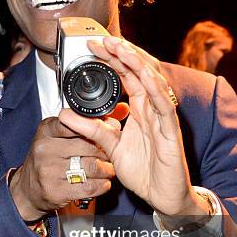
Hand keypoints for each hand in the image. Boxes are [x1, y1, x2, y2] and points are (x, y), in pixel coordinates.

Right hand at [9, 117, 115, 221]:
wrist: (27, 190)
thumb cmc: (46, 160)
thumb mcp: (55, 137)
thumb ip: (79, 127)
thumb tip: (112, 123)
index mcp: (46, 131)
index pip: (77, 123)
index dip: (97, 129)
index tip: (106, 134)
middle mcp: (45, 149)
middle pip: (89, 146)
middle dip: (106, 151)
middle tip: (111, 155)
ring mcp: (49, 171)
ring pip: (92, 167)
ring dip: (106, 169)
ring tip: (108, 169)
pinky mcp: (56, 191)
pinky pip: (89, 186)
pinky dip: (101, 185)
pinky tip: (103, 182)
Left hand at [58, 36, 207, 218]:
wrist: (162, 196)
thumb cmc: (144, 171)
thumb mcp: (110, 147)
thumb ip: (90, 129)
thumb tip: (65, 114)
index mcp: (139, 110)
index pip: (126, 77)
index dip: (112, 60)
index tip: (93, 48)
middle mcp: (152, 109)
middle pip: (139, 73)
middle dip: (122, 54)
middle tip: (103, 39)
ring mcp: (162, 118)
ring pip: (153, 83)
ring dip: (137, 64)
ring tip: (121, 48)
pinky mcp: (172, 131)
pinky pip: (165, 107)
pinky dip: (156, 90)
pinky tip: (146, 76)